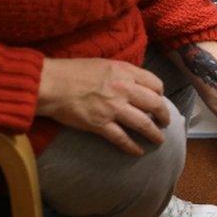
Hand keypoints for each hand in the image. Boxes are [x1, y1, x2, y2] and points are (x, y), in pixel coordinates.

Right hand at [37, 58, 170, 155]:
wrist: (50, 84)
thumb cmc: (73, 71)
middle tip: (165, 122)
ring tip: (159, 140)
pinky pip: (122, 139)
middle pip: (154, 104)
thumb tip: (134, 81)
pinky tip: (138, 151)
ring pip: (143, 124)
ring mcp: (113, 108)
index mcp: (125, 72)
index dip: (160, 94)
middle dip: (163, 115)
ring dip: (154, 134)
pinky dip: (132, 147)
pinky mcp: (100, 125)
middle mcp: (124, 90)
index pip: (155, 84)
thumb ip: (122, 73)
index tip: (159, 100)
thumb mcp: (104, 64)